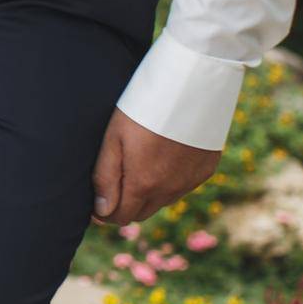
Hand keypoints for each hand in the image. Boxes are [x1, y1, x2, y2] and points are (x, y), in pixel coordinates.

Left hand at [91, 108, 220, 224]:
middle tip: (113, 183)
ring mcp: (190, 181)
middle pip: (141, 214)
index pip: (120, 217)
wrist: (191, 86)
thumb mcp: (114, 138)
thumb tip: (102, 210)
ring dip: (147, 194)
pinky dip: (169, 182)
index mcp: (143, 184)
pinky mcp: (206, 170)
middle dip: (124, 205)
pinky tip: (163, 159)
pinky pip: (182, 187)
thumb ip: (105, 177)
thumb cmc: (144, 108)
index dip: (104, 213)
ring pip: (162, 202)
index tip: (96, 201)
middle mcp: (170, 190)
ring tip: (137, 167)